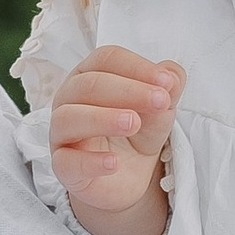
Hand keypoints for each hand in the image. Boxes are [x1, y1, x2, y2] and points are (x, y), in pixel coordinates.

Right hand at [47, 47, 181, 234]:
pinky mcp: (63, 166)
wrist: (128, 175)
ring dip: (103, 118)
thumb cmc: (137, 132)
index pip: (106, 59)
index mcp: (90, 75)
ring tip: (133, 123)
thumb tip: (173, 75)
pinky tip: (114, 162)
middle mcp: (69, 99)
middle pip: (88, 84)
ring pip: (68, 118)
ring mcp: (61, 133)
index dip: (136, 67)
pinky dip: (90, 161)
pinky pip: (66, 161)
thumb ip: (167, 90)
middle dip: (127, 90)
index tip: (166, 82)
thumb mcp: (159, 110)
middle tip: (160, 101)